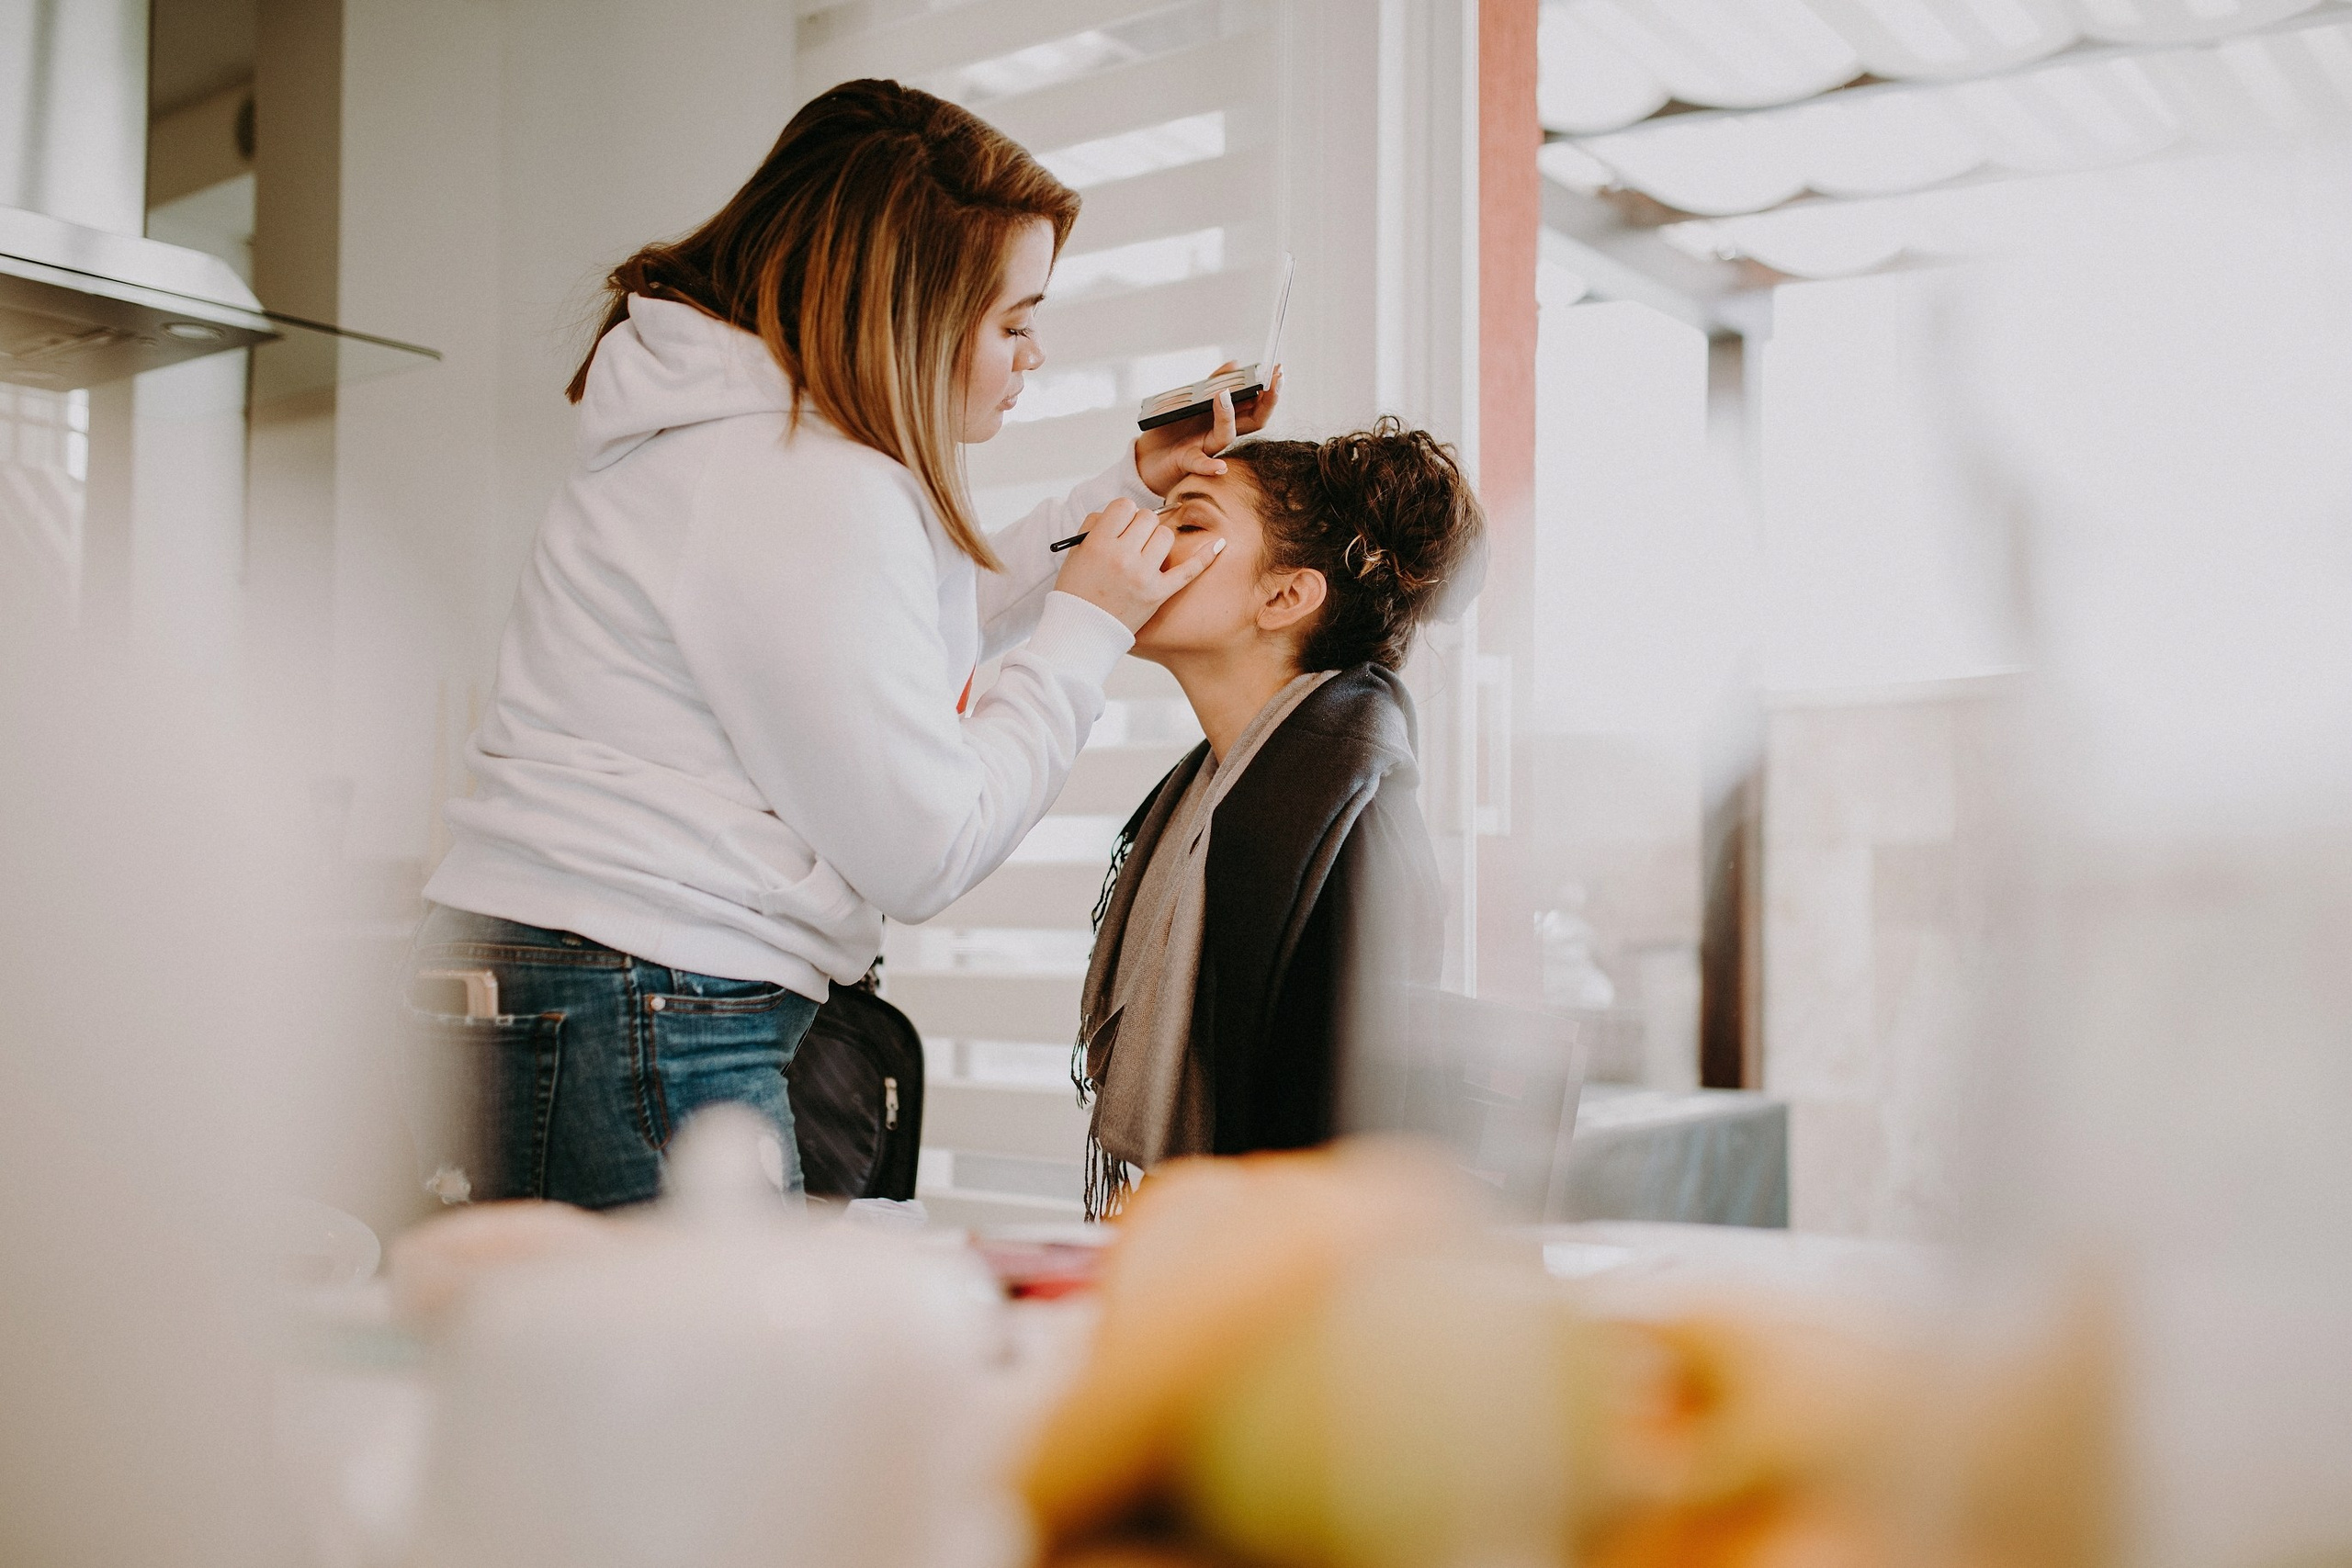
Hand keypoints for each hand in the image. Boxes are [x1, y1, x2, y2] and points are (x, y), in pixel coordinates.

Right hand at [1054, 497, 1224, 632]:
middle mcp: (1122, 557)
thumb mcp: (1076, 553)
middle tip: (1132, 541)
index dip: (1123, 513)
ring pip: (1165, 535)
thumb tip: (1122, 511)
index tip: (1120, 525)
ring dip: (1157, 540)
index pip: (1123, 506)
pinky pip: (1188, 571)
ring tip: (1145, 555)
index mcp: (1098, 544)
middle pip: (1146, 518)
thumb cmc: (1077, 590)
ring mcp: (1143, 576)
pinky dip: (1205, 557)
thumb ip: (1095, 525)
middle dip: (1140, 525)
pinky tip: (1220, 544)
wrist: (1082, 632)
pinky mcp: (1158, 594)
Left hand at [1133, 362, 1282, 496]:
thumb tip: (1234, 365)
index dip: (1269, 389)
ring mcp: (1206, 447)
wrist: (1146, 457)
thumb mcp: (1191, 401)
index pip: (1255, 404)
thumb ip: (1212, 384)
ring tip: (1223, 395)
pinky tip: (1220, 467)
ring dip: (1227, 415)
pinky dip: (1210, 466)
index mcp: (1224, 417)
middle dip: (1267, 401)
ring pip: (1227, 435)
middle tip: (1275, 380)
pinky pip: (1199, 464)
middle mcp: (1220, 433)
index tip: (1279, 369)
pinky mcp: (1186, 461)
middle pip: (1254, 420)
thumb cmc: (1170, 430)